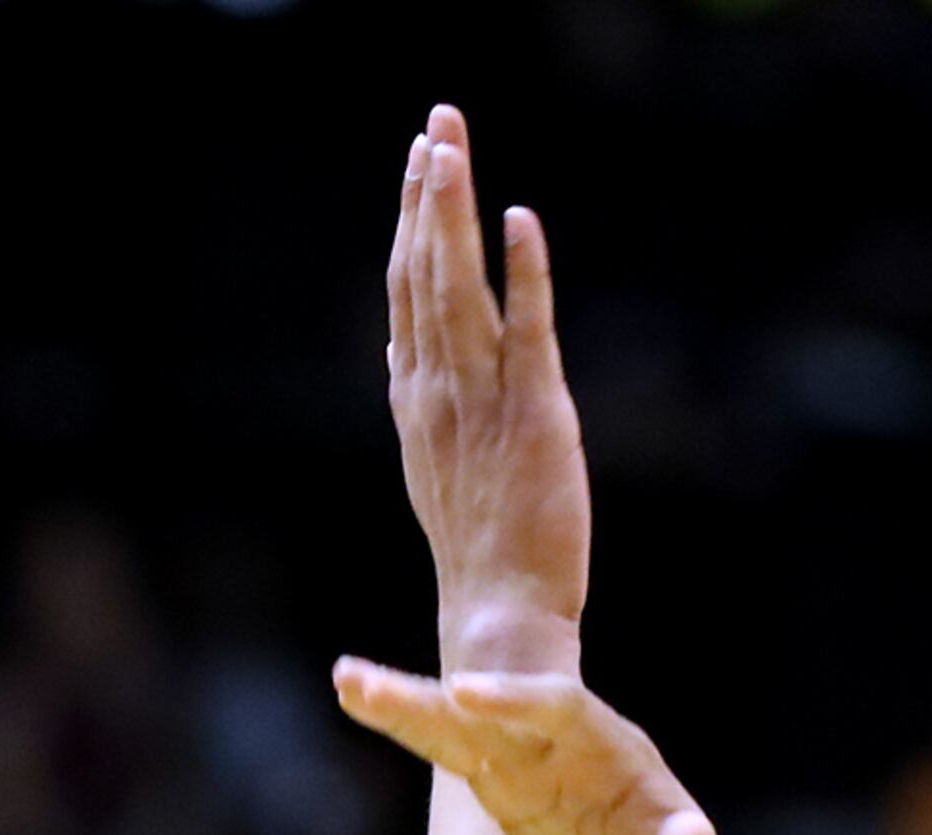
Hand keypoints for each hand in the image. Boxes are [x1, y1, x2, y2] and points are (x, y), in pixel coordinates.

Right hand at [331, 666, 791, 834]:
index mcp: (621, 762)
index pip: (565, 713)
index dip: (516, 702)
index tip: (465, 693)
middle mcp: (575, 752)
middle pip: (500, 712)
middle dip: (439, 698)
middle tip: (369, 679)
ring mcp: (540, 772)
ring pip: (468, 731)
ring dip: (410, 706)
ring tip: (347, 680)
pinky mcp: (514, 800)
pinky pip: (458, 759)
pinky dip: (416, 733)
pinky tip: (365, 706)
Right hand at [387, 106, 584, 675]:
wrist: (500, 616)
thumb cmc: (476, 546)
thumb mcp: (433, 463)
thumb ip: (417, 397)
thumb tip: (396, 346)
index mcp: (417, 398)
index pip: (407, 290)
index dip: (411, 220)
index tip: (418, 156)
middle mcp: (441, 391)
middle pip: (426, 272)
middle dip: (428, 193)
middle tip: (438, 121)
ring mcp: (484, 402)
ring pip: (460, 289)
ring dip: (455, 214)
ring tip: (453, 147)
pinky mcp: (535, 417)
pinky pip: (527, 332)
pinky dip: (523, 273)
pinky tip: (519, 220)